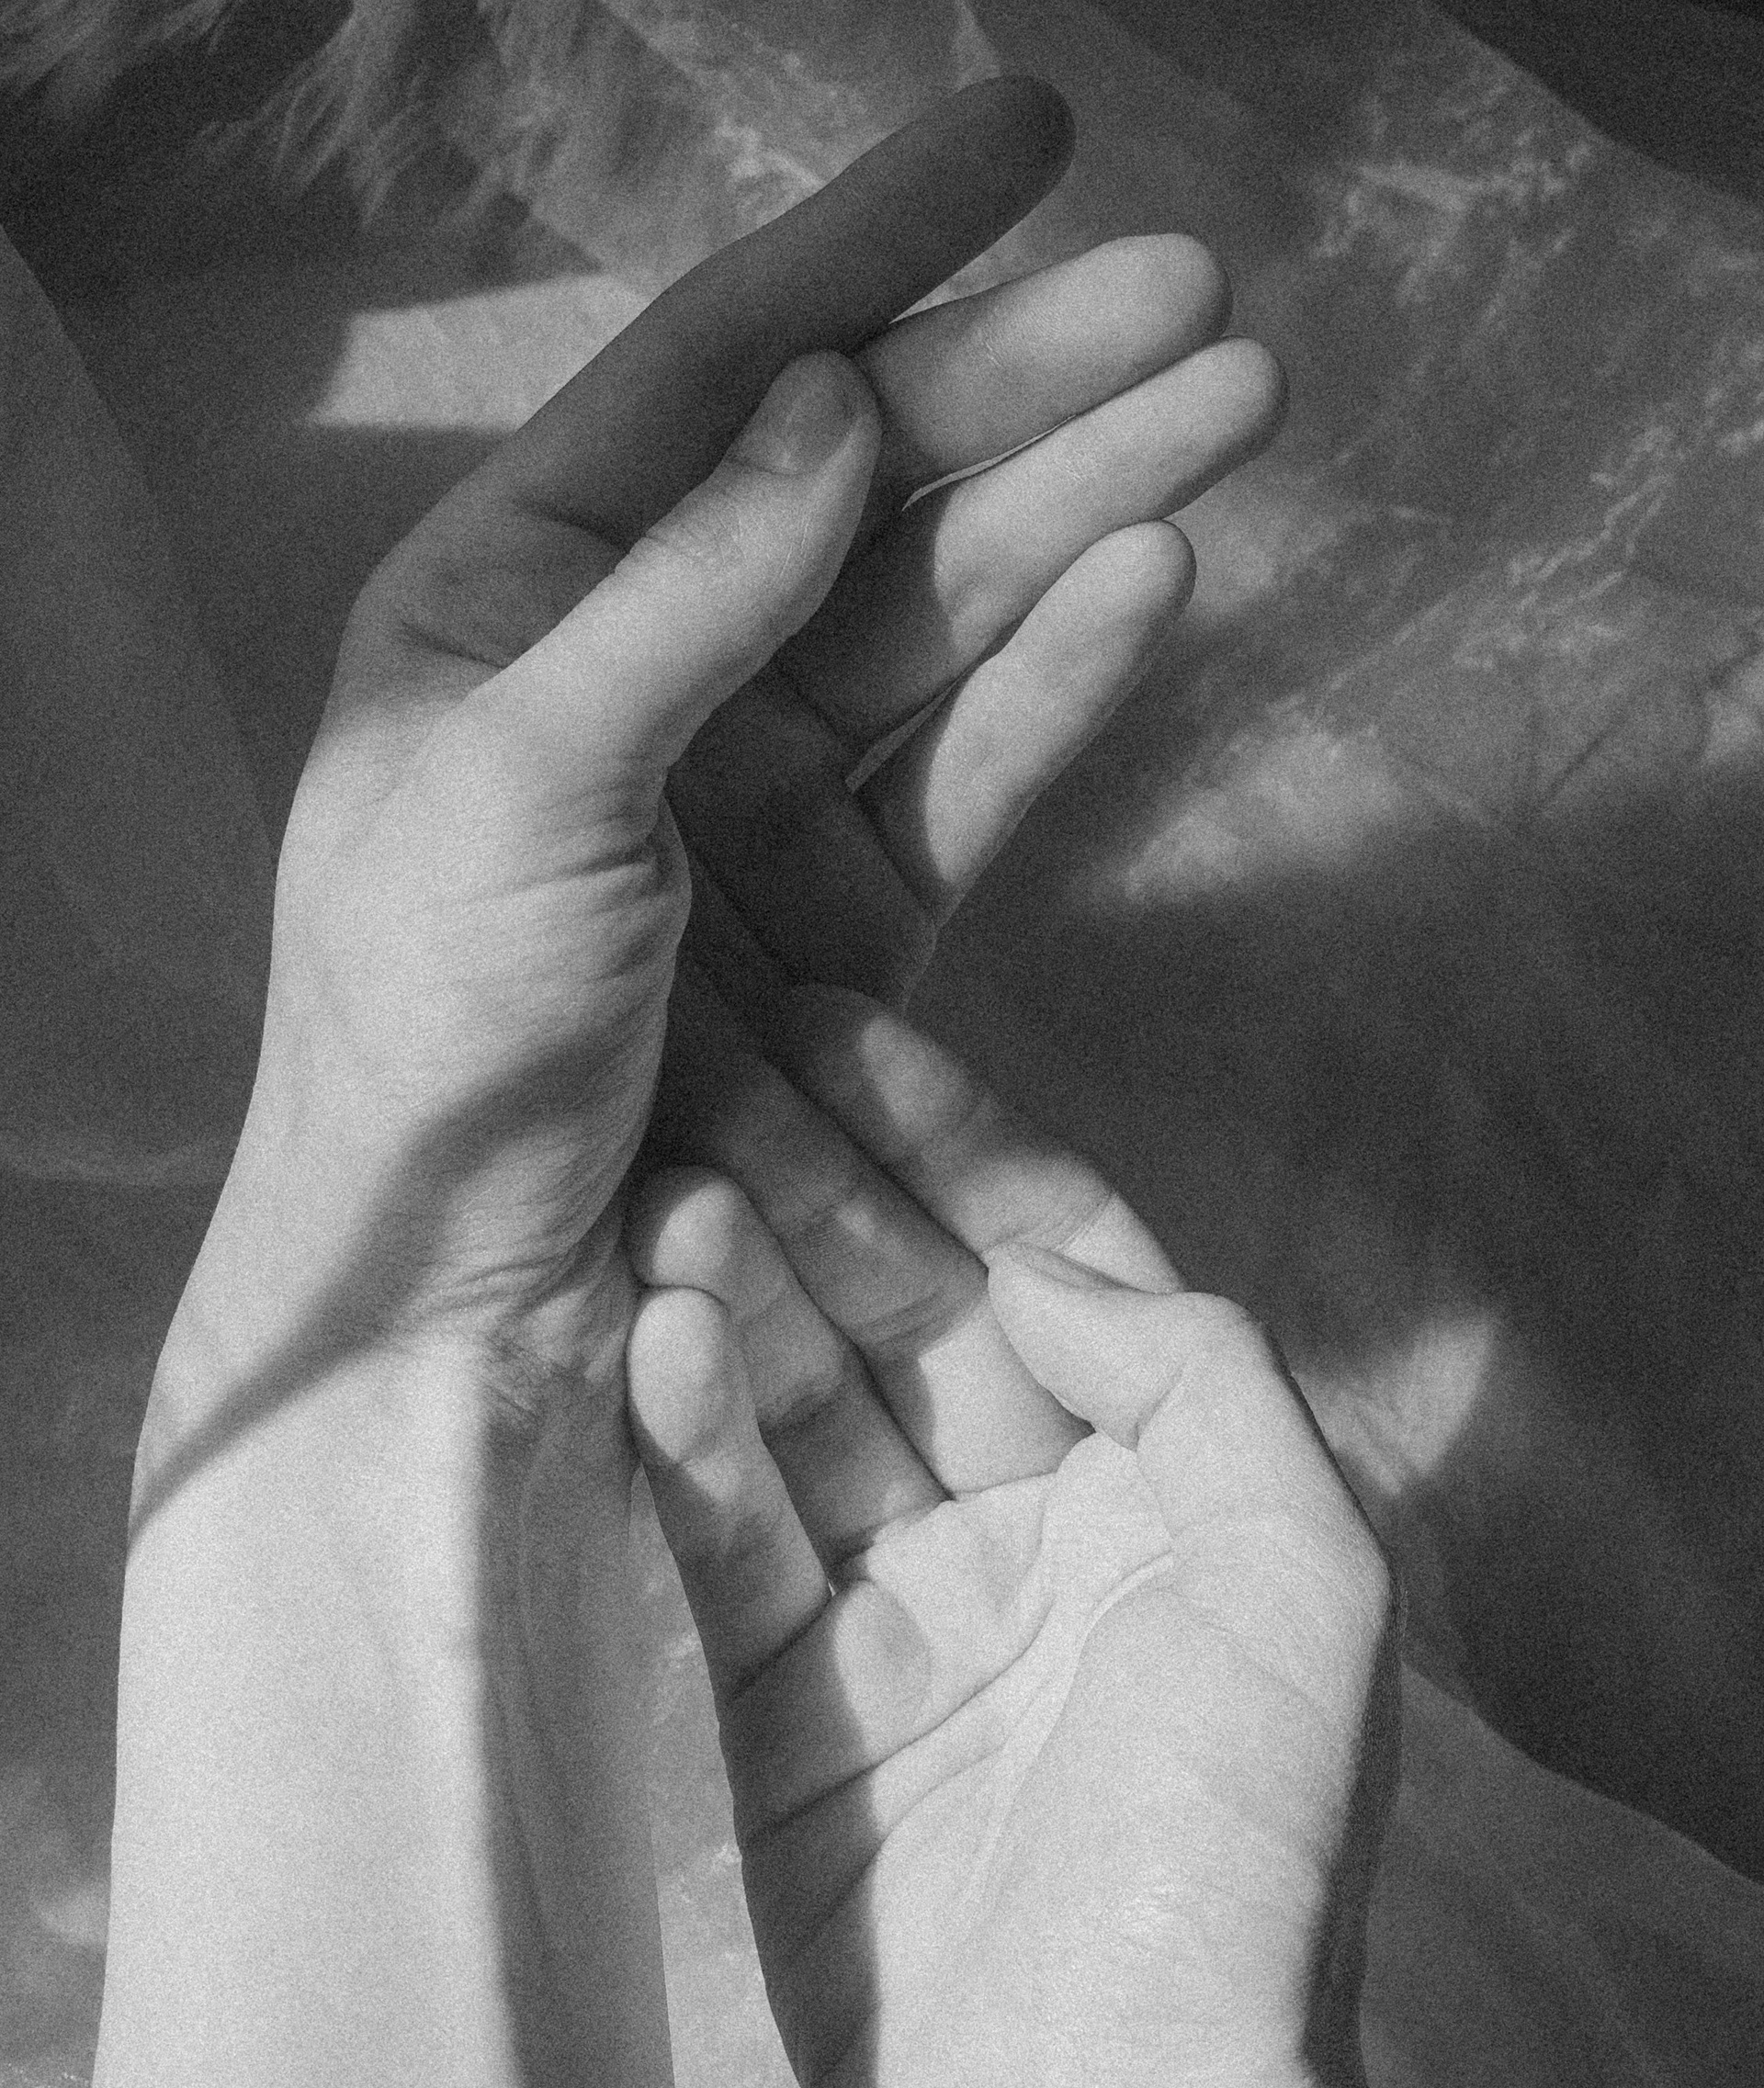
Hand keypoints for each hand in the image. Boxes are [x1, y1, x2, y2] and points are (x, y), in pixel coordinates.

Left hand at [229, 77, 1281, 1387]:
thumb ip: (681, 597)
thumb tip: (829, 405)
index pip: (715, 374)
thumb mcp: (521, 786)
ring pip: (938, 615)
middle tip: (1204, 296)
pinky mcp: (845, 912)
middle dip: (1029, 384)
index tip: (1033, 134)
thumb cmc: (429, 1035)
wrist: (458, 1302)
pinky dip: (1053, 686)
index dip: (875, 245)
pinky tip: (1148, 581)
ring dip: (1078, 508)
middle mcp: (643, 665)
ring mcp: (753, 791)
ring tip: (1229, 406)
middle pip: (862, 482)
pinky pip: (965, 771)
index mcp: (515, 595)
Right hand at [626, 990, 1394, 2087]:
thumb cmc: (1241, 1846)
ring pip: (798, 1403)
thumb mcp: (1303, 1570)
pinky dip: (691, 1438)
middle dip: (812, 1182)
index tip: (836, 1022)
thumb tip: (1038, 1253)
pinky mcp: (787, 1704)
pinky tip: (655, 1334)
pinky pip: (729, 1537)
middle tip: (696, 1058)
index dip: (945, 1134)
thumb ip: (1200, 1369)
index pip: (1040, 1252)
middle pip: (900, 1306)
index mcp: (1164, 1473)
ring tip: (667, 1188)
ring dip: (736, 1291)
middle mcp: (1030, 1517)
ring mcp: (900, 1607)